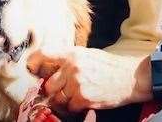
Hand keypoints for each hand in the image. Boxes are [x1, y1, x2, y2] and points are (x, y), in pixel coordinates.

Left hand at [27, 47, 151, 111]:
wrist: (130, 77)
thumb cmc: (109, 66)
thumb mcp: (89, 55)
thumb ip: (70, 61)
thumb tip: (52, 70)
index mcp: (73, 53)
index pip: (45, 54)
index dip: (34, 62)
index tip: (31, 68)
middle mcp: (72, 67)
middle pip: (48, 84)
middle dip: (54, 90)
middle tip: (64, 90)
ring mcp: (77, 83)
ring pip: (58, 99)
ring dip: (65, 100)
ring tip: (77, 95)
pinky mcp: (83, 98)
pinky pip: (70, 108)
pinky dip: (75, 107)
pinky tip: (85, 100)